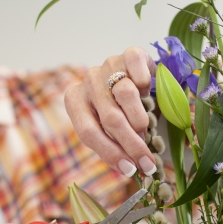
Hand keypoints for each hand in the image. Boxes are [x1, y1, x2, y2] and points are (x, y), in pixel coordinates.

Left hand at [65, 47, 156, 177]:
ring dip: (139, 119)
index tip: (129, 169)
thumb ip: (112, 145)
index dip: (110, 153)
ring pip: (125, 94)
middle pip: (110, 118)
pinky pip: (138, 68)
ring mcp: (108, 65)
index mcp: (75, 101)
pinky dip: (145, 83)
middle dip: (131, 144)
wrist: (132, 77)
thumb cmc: (118, 109)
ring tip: (146, 130)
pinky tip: (147, 92)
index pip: (88, 132)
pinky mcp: (129, 54)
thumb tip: (129, 170)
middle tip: (147, 162)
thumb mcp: (107, 128)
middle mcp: (88, 81)